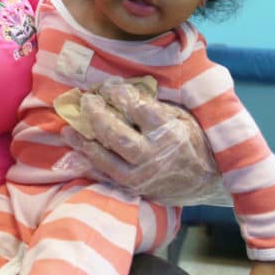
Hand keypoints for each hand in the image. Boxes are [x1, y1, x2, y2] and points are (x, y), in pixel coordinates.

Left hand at [59, 79, 225, 205]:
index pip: (140, 109)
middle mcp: (155, 155)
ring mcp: (143, 174)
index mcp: (169, 132)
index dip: (121, 94)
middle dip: (97, 116)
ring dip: (85, 142)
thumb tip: (125, 92)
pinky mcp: (135, 187)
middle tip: (86, 102)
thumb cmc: (193, 141)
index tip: (110, 86)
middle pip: (117, 135)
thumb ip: (156, 106)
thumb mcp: (183, 117)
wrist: (205, 180)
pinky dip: (90, 162)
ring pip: (107, 158)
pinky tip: (78, 150)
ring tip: (68, 129)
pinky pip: (107, 175)